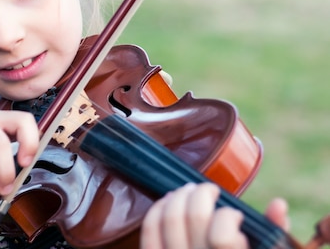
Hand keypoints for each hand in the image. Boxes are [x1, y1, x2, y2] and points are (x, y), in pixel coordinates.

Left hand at [140, 183, 289, 248]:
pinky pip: (149, 230)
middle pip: (193, 217)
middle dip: (202, 193)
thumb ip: (273, 235)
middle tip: (210, 190)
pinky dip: (157, 209)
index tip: (235, 215)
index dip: (228, 216)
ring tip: (190, 191)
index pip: (222, 237)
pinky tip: (169, 201)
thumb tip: (278, 204)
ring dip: (179, 196)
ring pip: (169, 218)